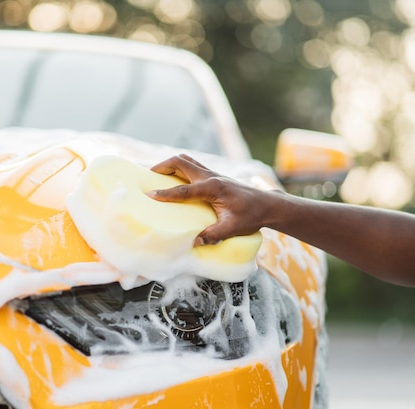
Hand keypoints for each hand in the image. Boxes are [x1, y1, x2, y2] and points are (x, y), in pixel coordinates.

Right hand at [148, 154, 278, 245]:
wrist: (267, 204)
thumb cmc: (251, 216)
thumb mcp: (233, 228)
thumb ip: (214, 235)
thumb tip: (195, 241)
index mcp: (213, 188)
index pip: (184, 190)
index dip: (166, 193)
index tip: (149, 195)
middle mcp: (211, 176)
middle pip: (180, 162)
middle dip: (161, 167)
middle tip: (147, 178)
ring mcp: (212, 173)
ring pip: (185, 160)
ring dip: (169, 165)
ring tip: (156, 176)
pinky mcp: (213, 175)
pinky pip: (191, 165)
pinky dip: (178, 168)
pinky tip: (173, 179)